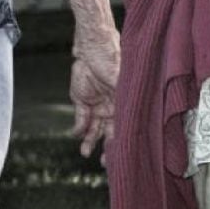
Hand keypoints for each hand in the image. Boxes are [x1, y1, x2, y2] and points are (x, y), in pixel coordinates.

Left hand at [70, 30, 119, 162]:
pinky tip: (77, 135)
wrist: (91, 45)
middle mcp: (111, 106)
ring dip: (90, 141)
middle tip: (105, 162)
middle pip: (110, 132)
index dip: (122, 141)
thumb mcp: (120, 78)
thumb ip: (124, 97)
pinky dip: (78, 129)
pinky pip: (80, 120)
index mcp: (123, 102)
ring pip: (94, 129)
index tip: (121, 154)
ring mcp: (96, 104)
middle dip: (107, 148)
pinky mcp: (81, 100)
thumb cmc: (110, 58)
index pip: (123, 126)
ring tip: (85, 153)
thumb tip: (132, 117)